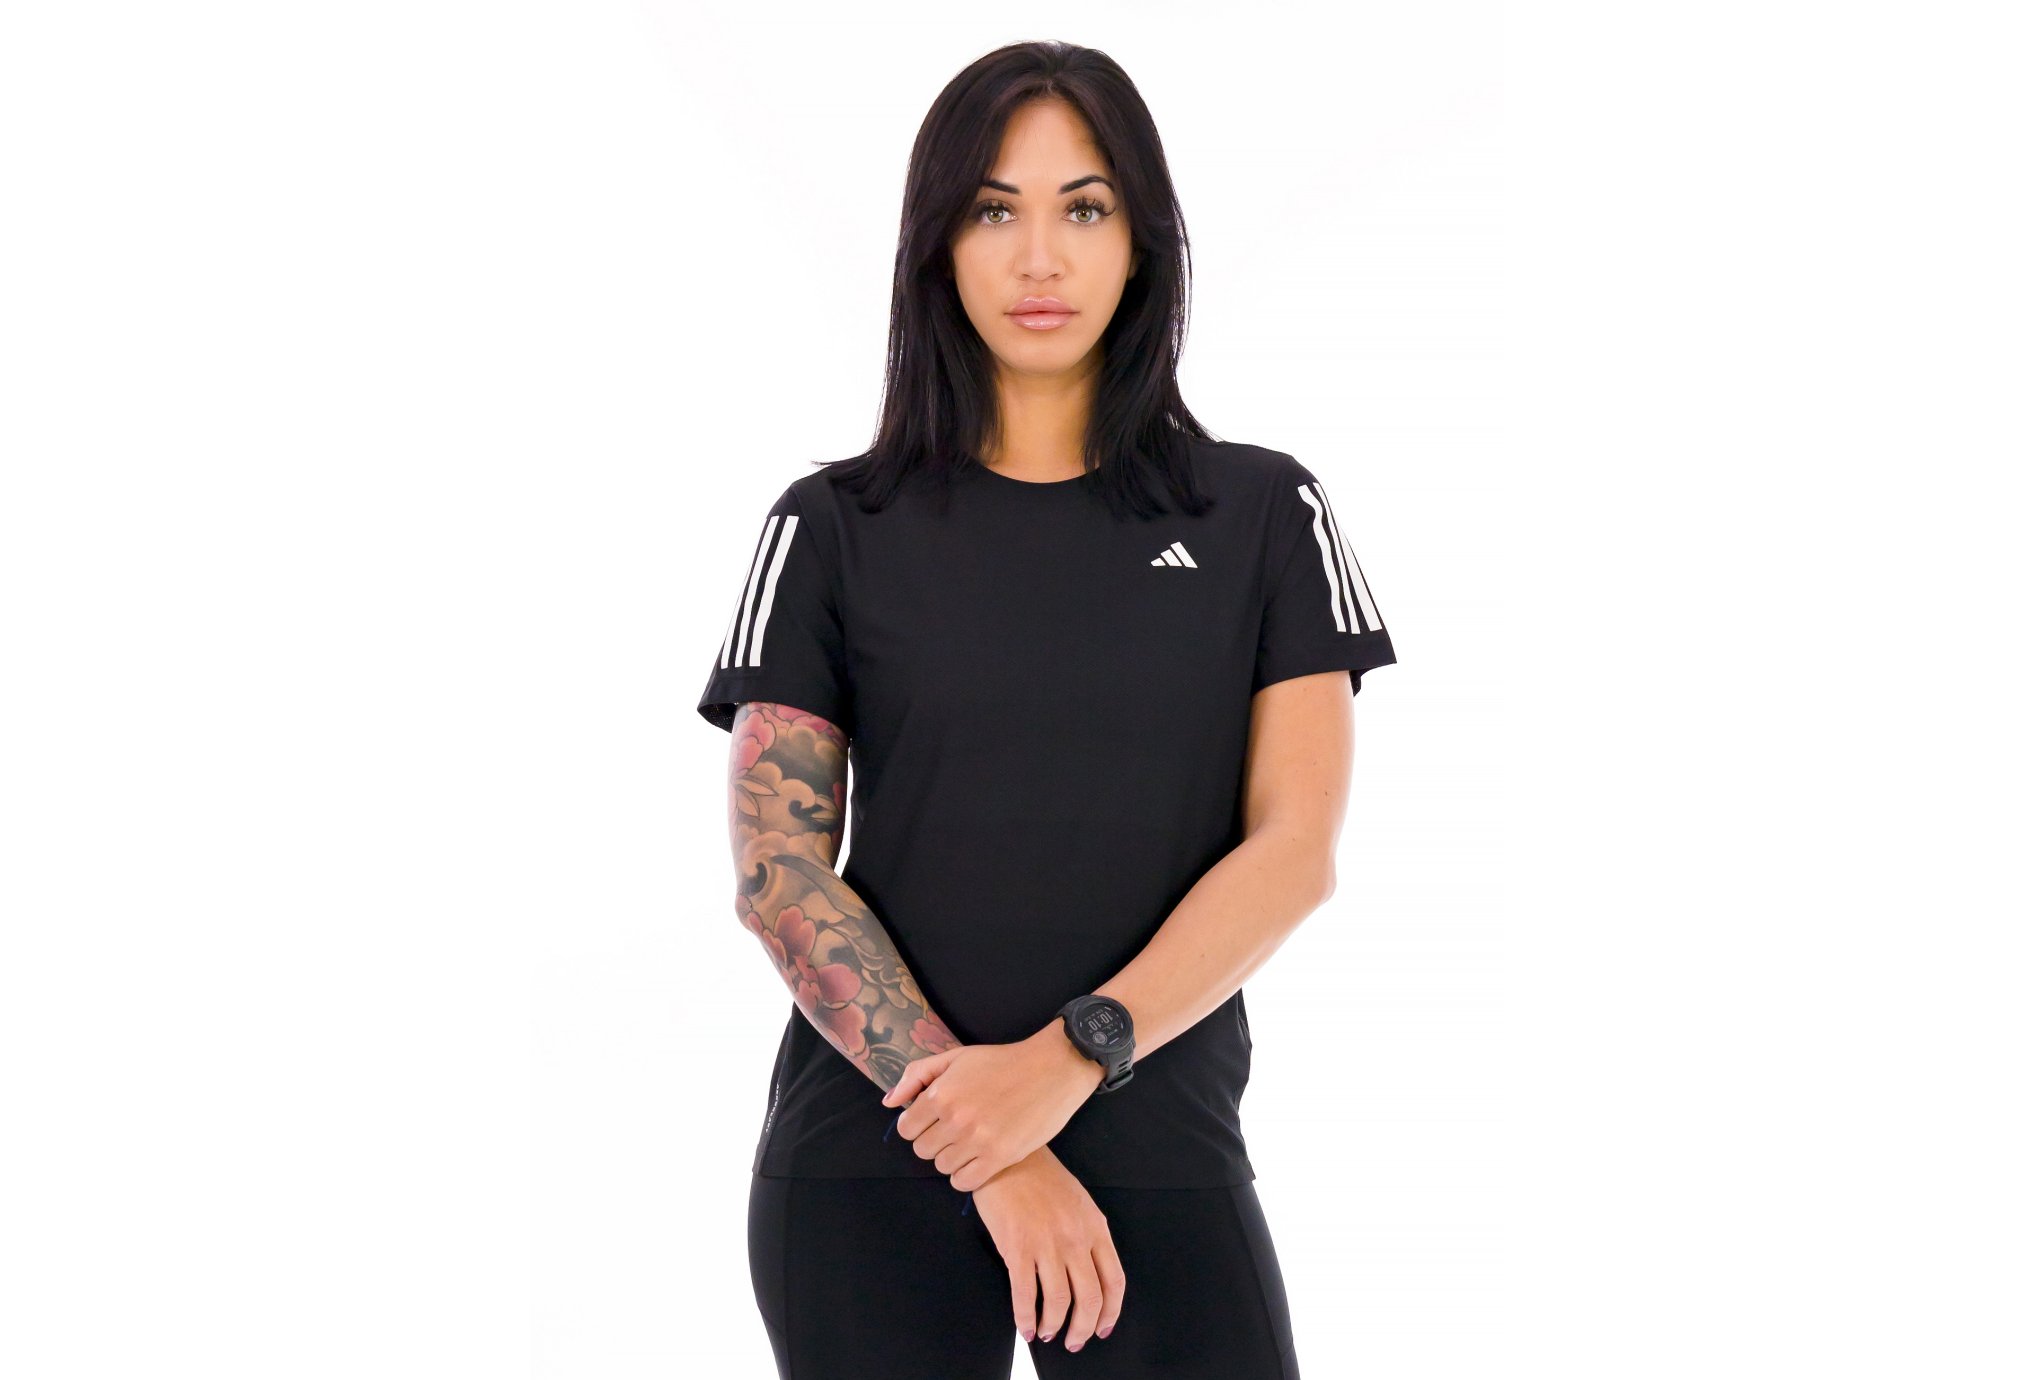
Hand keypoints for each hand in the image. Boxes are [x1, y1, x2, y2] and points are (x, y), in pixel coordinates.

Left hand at [881, 1027, 1103, 1190]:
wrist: (1052, 1069)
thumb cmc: (1002, 1062)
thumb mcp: (956, 1057)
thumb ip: (917, 1076)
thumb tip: (889, 1103)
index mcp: (941, 1094)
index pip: (906, 1128)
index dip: (917, 1125)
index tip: (933, 1120)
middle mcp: (955, 1119)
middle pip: (922, 1150)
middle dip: (934, 1140)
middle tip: (953, 1130)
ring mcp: (978, 1141)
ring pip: (942, 1167)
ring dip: (952, 1157)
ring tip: (969, 1142)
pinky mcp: (1000, 1158)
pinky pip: (964, 1182)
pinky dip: (966, 1175)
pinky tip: (977, 1159)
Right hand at [970, 1147, 1125, 1351]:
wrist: (1007, 1157)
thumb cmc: (1041, 1178)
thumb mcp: (1078, 1202)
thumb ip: (1088, 1235)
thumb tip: (1089, 1273)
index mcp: (1095, 1227)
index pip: (1114, 1281)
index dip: (1110, 1312)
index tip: (1103, 1328)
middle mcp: (1075, 1239)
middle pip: (1089, 1298)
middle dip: (1083, 1328)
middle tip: (1074, 1341)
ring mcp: (1046, 1244)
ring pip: (1058, 1301)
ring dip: (1053, 1325)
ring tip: (1047, 1333)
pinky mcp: (1017, 1247)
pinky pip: (1024, 1294)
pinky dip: (1026, 1317)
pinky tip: (1025, 1327)